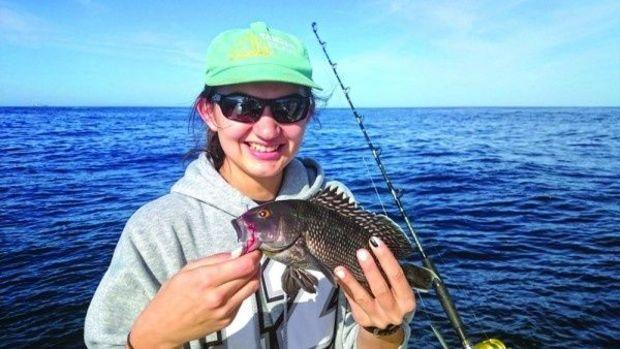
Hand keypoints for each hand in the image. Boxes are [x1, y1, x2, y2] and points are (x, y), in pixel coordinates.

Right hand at [129, 250, 261, 348]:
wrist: (163, 328)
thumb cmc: (171, 297)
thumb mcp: (186, 270)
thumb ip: (214, 260)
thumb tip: (236, 253)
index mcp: (205, 280)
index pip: (243, 266)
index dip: (253, 255)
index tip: (254, 249)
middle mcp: (217, 297)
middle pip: (251, 276)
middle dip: (254, 263)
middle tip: (252, 257)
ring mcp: (224, 311)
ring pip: (252, 288)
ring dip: (252, 276)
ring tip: (245, 270)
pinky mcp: (227, 321)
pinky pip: (243, 300)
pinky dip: (243, 290)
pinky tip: (233, 286)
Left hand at [334, 237, 414, 345]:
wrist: (388, 328)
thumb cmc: (395, 298)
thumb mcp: (400, 291)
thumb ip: (391, 275)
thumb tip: (374, 248)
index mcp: (407, 300)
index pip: (397, 276)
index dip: (386, 258)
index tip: (376, 242)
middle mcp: (394, 311)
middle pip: (380, 289)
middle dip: (370, 269)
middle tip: (360, 252)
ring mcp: (378, 318)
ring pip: (362, 298)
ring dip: (351, 282)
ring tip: (339, 269)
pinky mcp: (363, 320)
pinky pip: (352, 303)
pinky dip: (345, 288)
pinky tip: (338, 277)